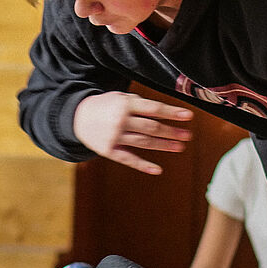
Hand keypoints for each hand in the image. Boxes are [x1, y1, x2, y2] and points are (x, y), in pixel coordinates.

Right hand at [72, 91, 192, 174]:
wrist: (77, 117)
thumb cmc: (104, 106)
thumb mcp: (120, 97)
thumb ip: (139, 103)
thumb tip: (164, 111)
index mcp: (125, 104)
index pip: (153, 108)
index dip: (172, 113)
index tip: (188, 116)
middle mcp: (120, 120)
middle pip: (151, 127)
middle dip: (172, 131)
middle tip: (188, 135)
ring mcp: (115, 137)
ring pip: (144, 143)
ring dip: (164, 145)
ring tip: (179, 146)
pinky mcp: (109, 151)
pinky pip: (129, 159)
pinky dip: (144, 165)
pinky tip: (158, 170)